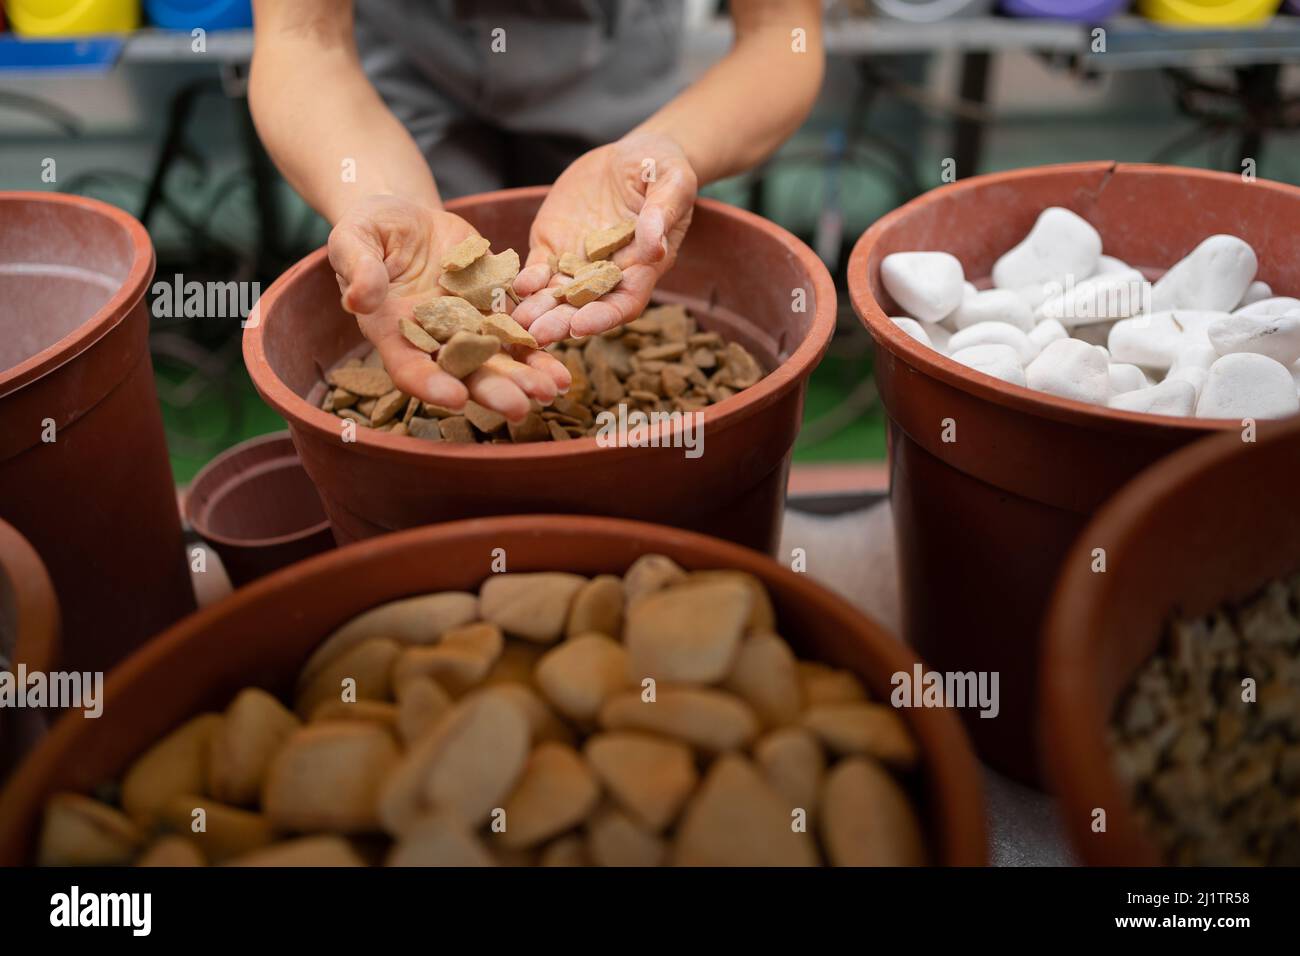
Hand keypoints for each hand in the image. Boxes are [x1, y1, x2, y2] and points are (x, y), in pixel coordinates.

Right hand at [328, 194, 569, 421]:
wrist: (407, 219)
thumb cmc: (369, 229)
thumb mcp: (354, 237)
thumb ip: (357, 267)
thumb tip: (358, 299)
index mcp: (393, 331)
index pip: (409, 366)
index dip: (429, 383)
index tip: (454, 397)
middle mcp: (434, 339)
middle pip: (463, 372)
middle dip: (492, 390)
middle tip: (521, 407)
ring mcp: (468, 327)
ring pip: (498, 359)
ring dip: (525, 377)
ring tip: (553, 391)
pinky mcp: (495, 307)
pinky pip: (520, 332)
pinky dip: (540, 350)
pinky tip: (563, 367)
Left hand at [511, 131, 697, 344]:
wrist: (632, 155)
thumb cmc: (663, 169)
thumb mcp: (673, 183)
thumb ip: (663, 213)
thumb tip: (654, 246)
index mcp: (643, 266)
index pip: (623, 303)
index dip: (603, 318)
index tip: (581, 326)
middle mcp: (609, 271)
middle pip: (585, 307)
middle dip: (561, 322)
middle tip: (538, 334)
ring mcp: (578, 260)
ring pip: (556, 294)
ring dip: (538, 310)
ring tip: (518, 322)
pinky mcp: (554, 244)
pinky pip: (538, 268)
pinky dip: (527, 280)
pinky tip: (516, 287)